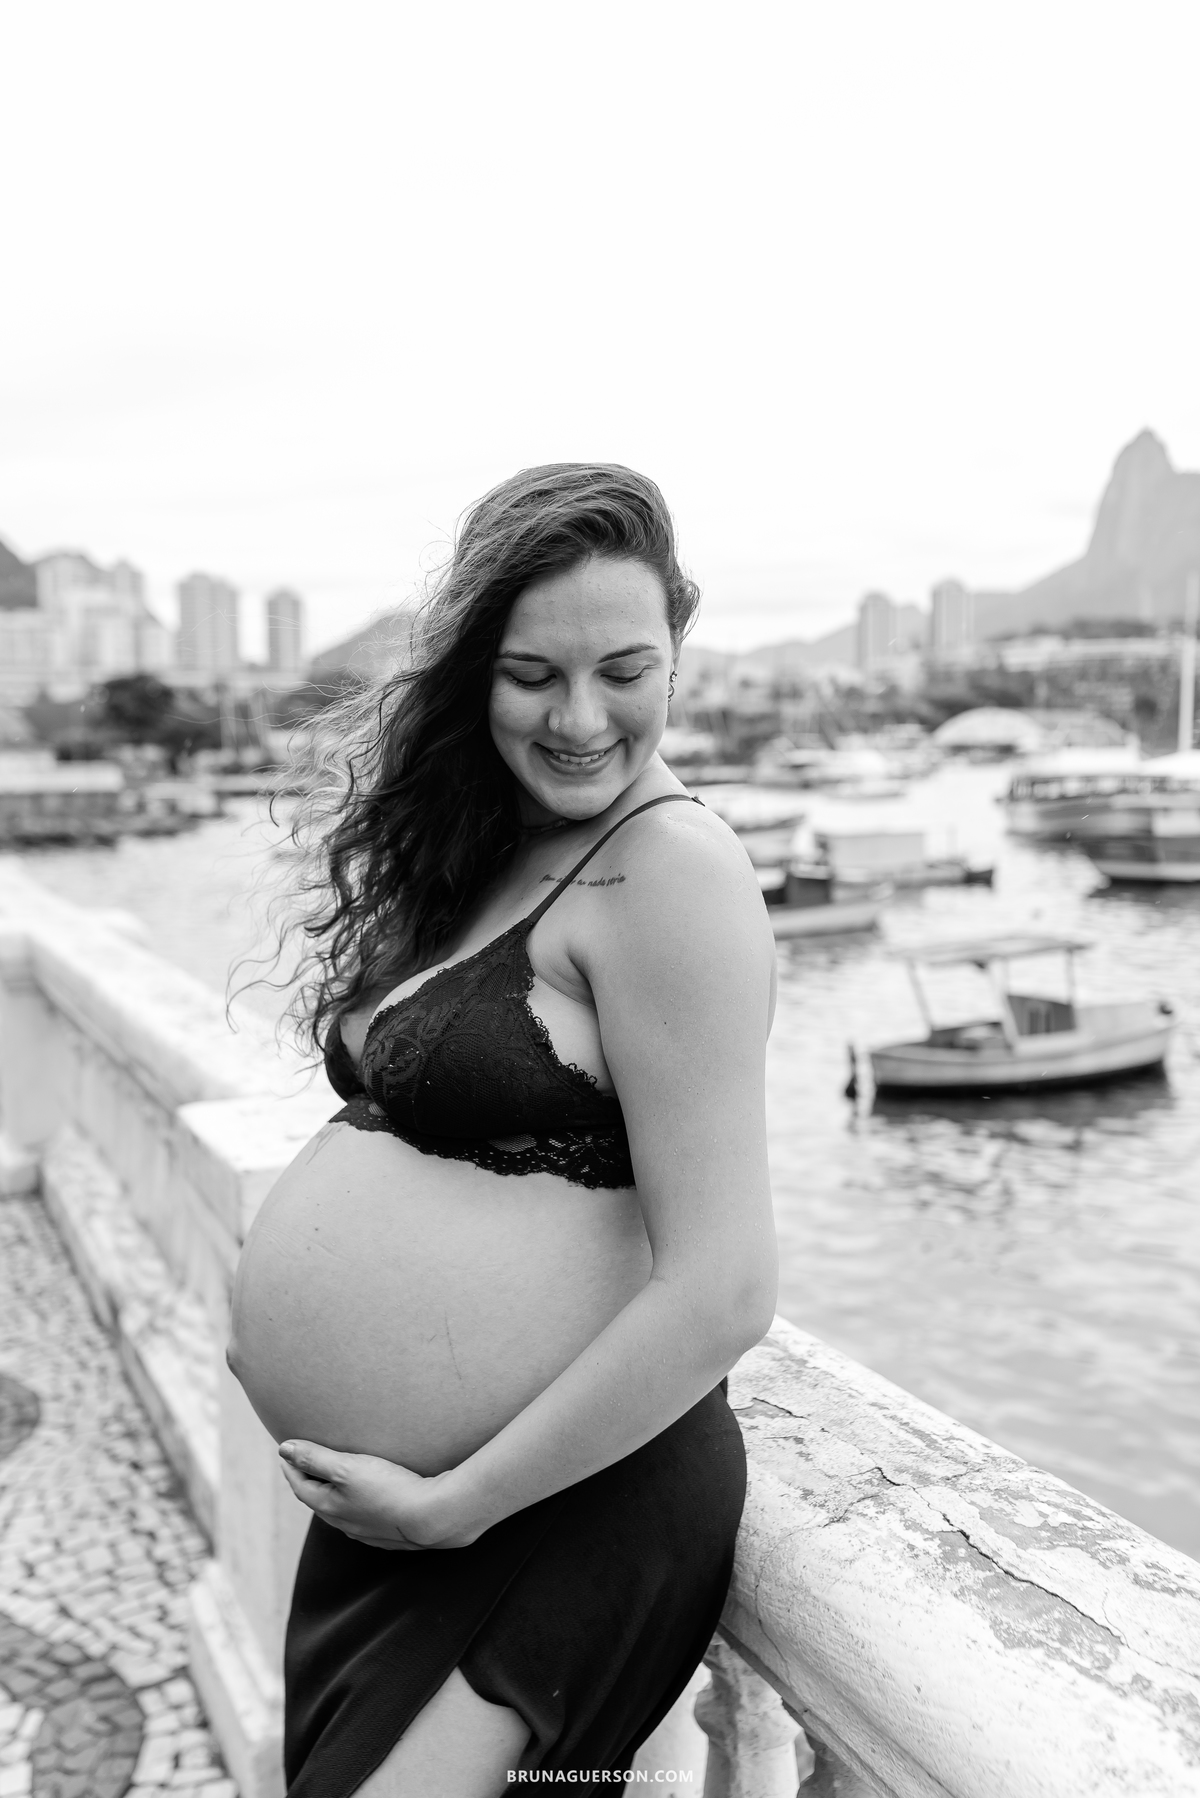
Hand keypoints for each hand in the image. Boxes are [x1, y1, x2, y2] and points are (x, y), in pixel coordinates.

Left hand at [278, 1440, 479, 1550]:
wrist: (432, 1517)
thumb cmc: (388, 1489)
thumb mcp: (346, 1468)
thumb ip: (315, 1457)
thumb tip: (283, 1449)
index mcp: (329, 1507)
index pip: (300, 1486)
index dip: (292, 1466)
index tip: (288, 1449)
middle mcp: (344, 1523)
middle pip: (318, 1499)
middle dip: (310, 1479)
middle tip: (306, 1460)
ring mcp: (367, 1530)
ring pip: (341, 1510)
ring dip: (333, 1492)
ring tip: (335, 1476)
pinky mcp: (388, 1531)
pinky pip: (363, 1516)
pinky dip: (356, 1502)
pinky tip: (367, 1497)